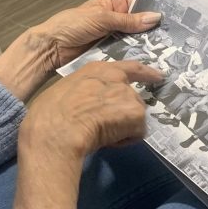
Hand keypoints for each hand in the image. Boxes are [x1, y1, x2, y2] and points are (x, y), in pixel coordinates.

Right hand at [14, 61, 163, 208]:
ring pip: (133, 116)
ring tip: (101, 135)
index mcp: (97, 69)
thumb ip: (83, 93)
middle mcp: (117, 78)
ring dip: (123, 127)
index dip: (145, 72)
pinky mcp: (136, 113)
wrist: (57, 131)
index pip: (129, 67)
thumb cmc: (50, 115)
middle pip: (131, 97)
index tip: (158, 76)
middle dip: (123, 113)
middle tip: (103, 127)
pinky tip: (107, 141)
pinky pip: (135, 133)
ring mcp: (128, 95)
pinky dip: (124, 140)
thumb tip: (84, 104)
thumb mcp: (64, 92)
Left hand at [33, 0, 160, 69]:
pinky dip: (131, 57)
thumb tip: (155, 17)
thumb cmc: (71, 25)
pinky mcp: (107, 52)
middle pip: (137, 25)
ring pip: (132, 41)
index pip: (138, 5)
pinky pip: (123, 53)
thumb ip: (129, 20)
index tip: (168, 22)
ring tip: (163, 53)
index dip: (150, 13)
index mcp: (111, 2)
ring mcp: (111, 36)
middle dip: (149, 33)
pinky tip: (146, 61)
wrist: (52, 47)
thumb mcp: (102, 18)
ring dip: (142, 46)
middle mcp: (114, 18)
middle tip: (170, 41)